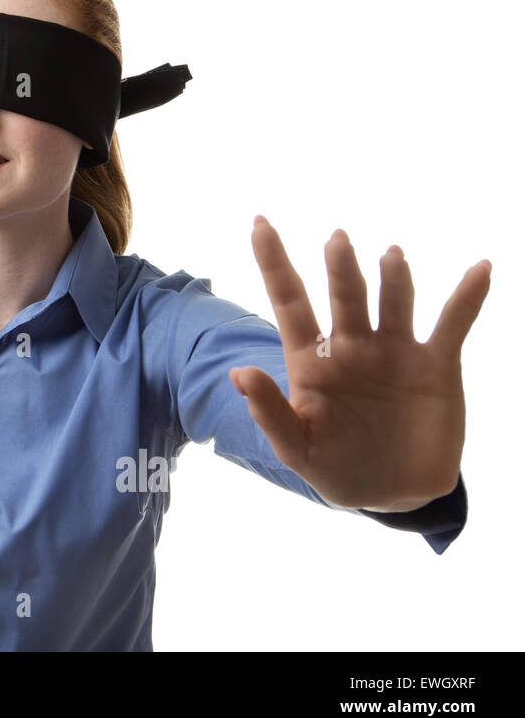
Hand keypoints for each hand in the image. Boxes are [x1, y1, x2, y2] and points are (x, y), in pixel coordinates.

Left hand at [230, 217, 489, 510]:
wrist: (392, 494)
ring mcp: (394, 351)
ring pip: (394, 303)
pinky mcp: (437, 365)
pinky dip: (467, 297)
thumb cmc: (334, 466)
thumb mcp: (297, 448)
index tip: (259, 223)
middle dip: (340, 269)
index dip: (274, 263)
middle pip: (344, 297)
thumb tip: (238, 373)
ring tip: (390, 256)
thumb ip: (270, 413)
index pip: (289, 301)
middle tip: (336, 240)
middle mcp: (352, 345)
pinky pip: (452, 324)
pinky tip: (480, 270)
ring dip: (394, 279)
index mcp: (311, 359)